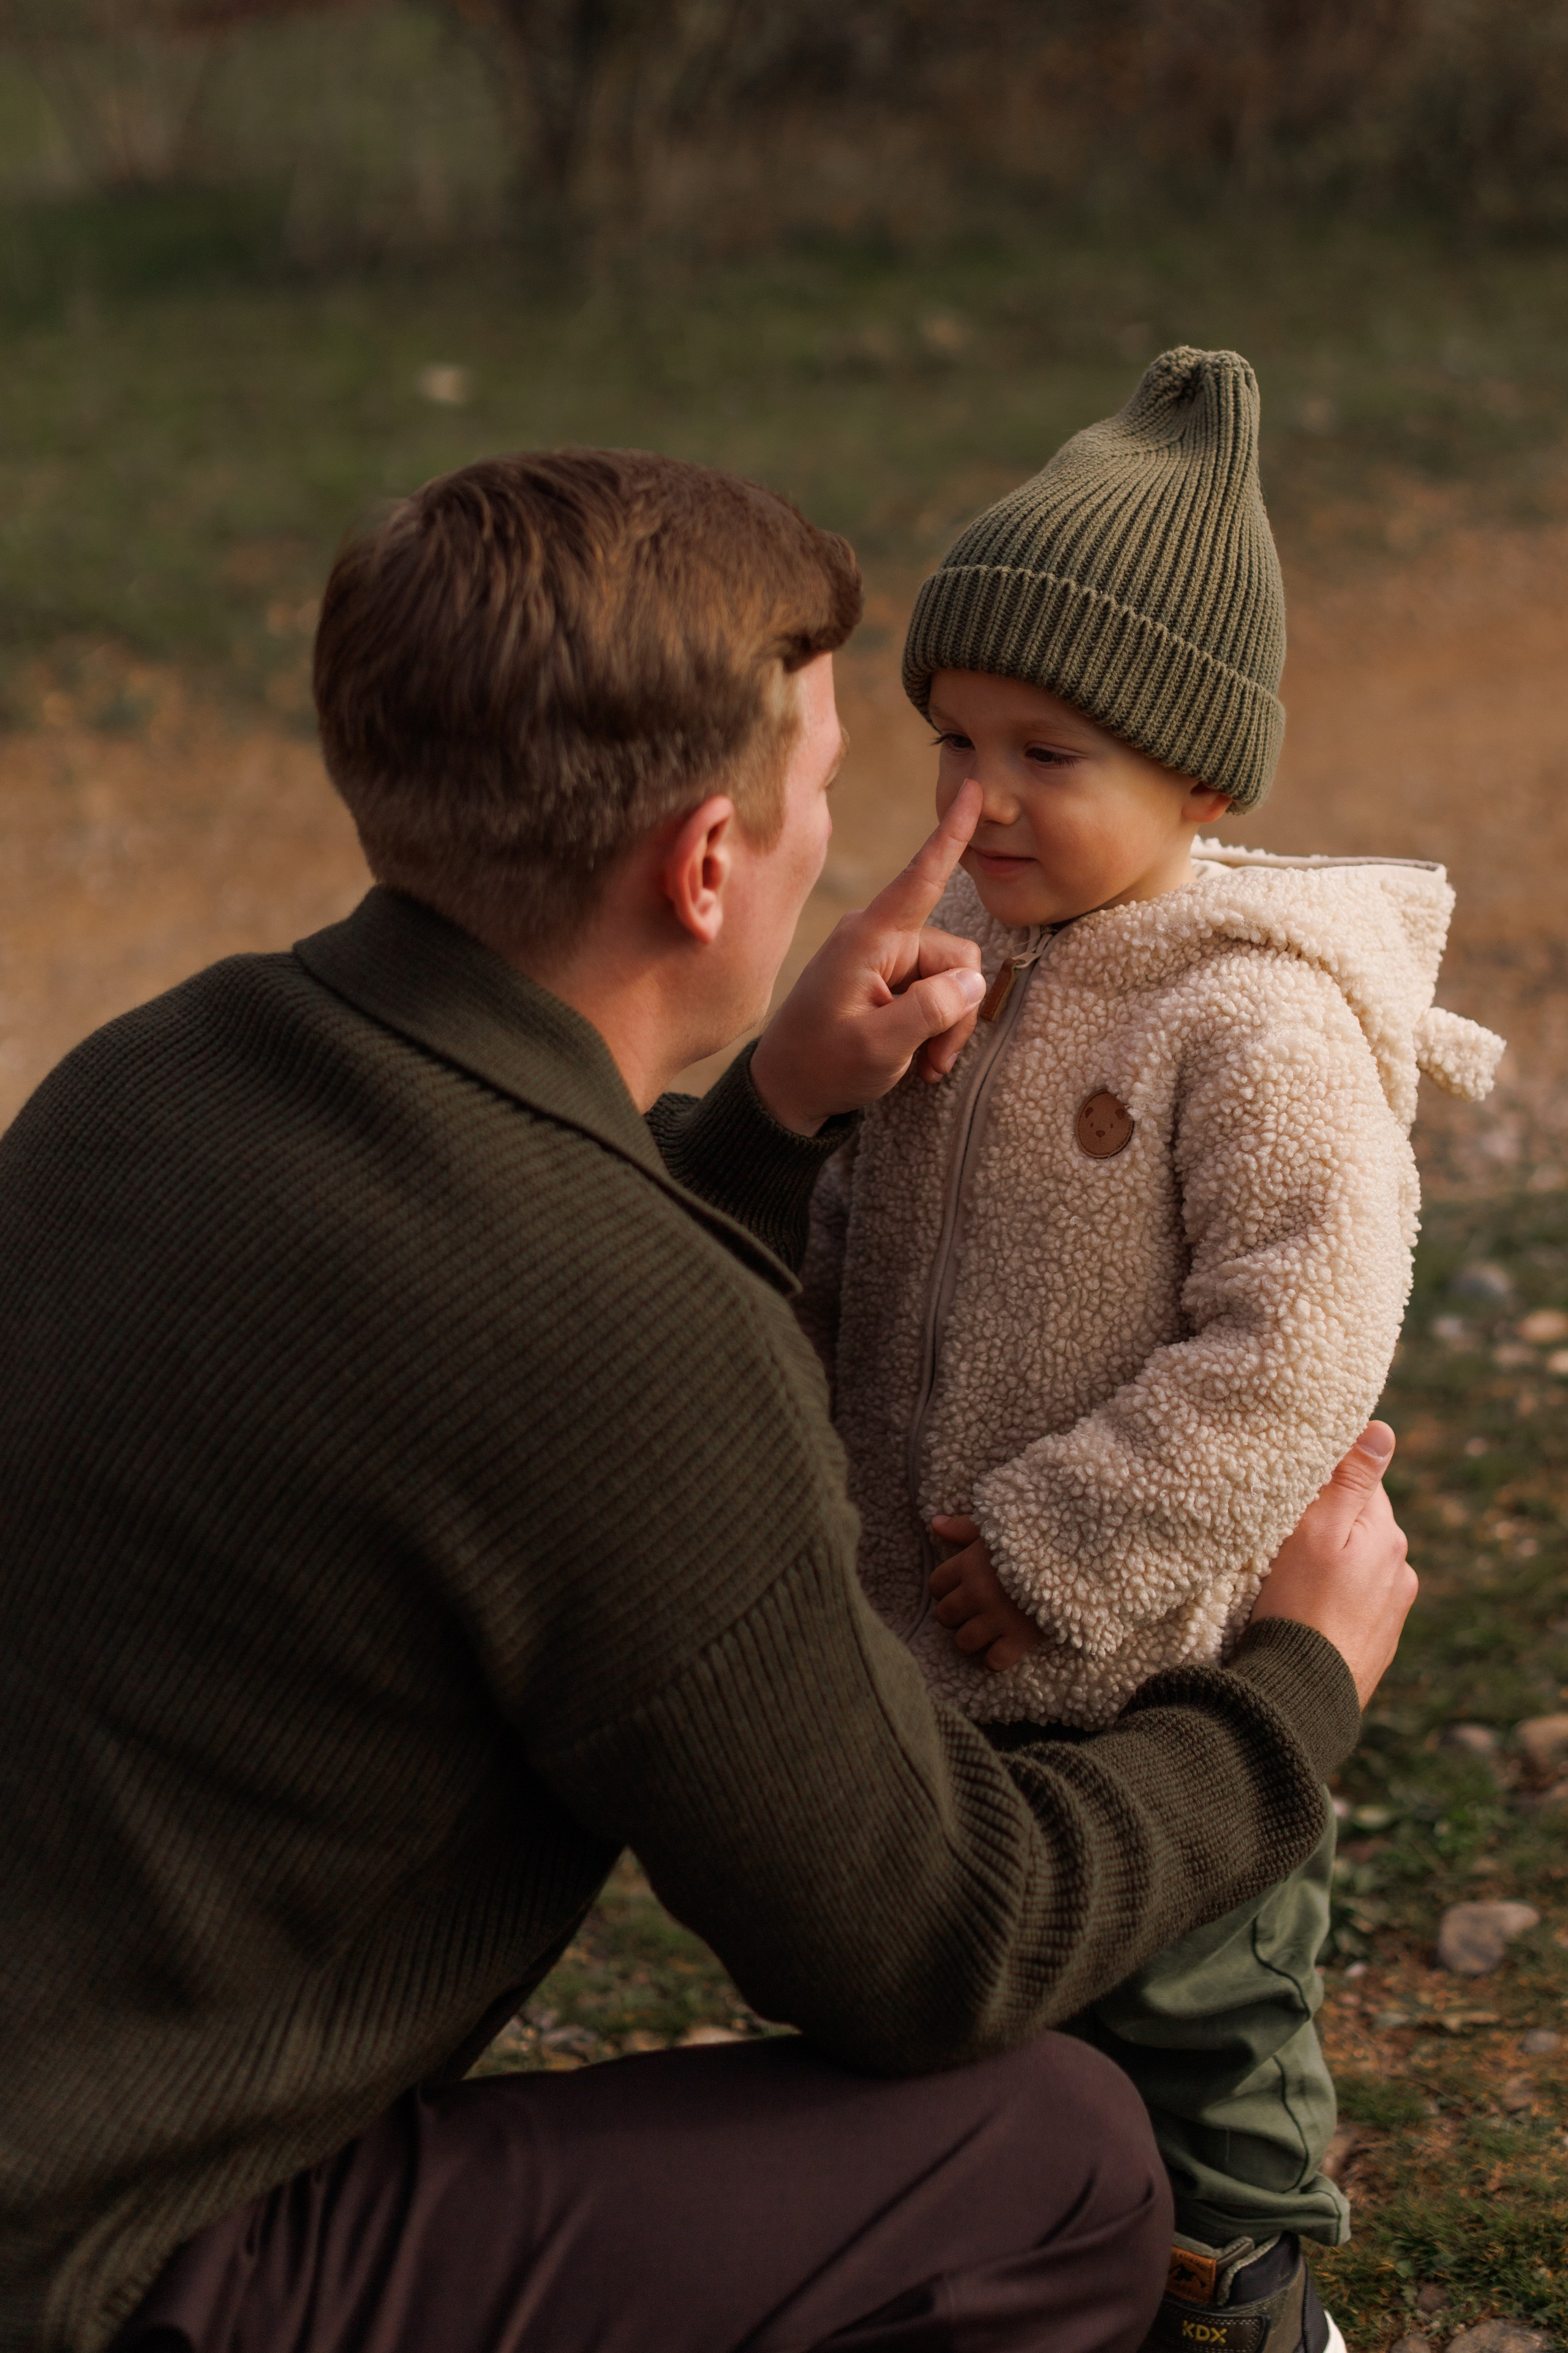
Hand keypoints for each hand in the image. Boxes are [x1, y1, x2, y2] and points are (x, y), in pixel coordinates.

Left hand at [749, 780, 987, 1133]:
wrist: (787, 1092)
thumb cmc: (822, 1066)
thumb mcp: (879, 1048)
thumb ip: (930, 1012)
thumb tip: (972, 983)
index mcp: (868, 939)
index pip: (920, 878)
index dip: (952, 835)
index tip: (973, 790)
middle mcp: (879, 938)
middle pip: (956, 957)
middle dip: (956, 1010)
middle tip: (936, 1062)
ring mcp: (884, 958)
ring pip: (952, 981)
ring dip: (947, 1027)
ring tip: (924, 1065)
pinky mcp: (888, 979)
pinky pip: (935, 993)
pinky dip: (935, 1029)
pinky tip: (917, 1059)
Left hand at [929, 1514, 1039, 1672]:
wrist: (1078, 1557)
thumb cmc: (1035, 1540)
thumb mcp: (998, 1528)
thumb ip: (964, 1528)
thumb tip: (935, 1523)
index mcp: (969, 1565)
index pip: (936, 1585)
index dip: (945, 1588)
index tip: (959, 1587)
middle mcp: (977, 1593)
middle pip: (945, 1616)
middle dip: (955, 1615)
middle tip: (971, 1610)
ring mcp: (997, 1618)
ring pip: (963, 1642)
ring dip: (970, 1638)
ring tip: (984, 1629)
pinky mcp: (1020, 1639)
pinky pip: (993, 1661)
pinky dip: (994, 1659)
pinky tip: (1002, 1647)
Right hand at [1249, 1423, 1416, 1707]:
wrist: (1304, 1698)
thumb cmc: (1301, 1608)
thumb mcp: (1316, 1533)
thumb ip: (1349, 1480)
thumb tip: (1382, 1430)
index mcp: (1387, 1536)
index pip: (1362, 1482)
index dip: (1326, 1478)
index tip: (1293, 1486)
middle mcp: (1400, 1571)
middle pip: (1361, 1524)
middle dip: (1329, 1522)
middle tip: (1283, 1530)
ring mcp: (1392, 1611)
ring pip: (1358, 1565)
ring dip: (1332, 1562)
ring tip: (1291, 1575)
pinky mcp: (1377, 1644)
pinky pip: (1355, 1603)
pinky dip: (1334, 1597)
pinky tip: (1306, 1608)